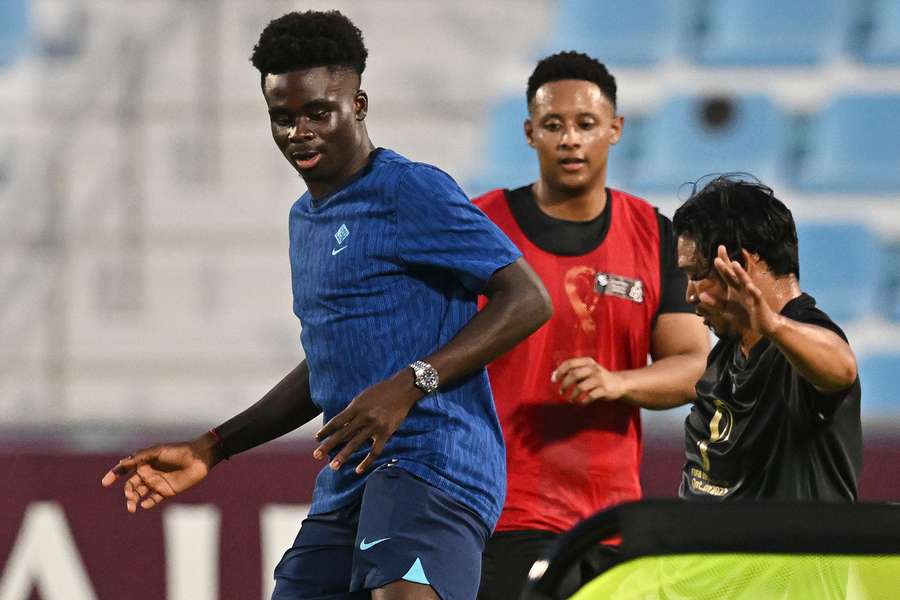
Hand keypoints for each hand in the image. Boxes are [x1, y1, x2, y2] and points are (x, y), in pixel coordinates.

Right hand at [100, 435, 216, 512]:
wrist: (199, 458)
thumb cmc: (178, 451)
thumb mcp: (158, 451)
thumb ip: (140, 457)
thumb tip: (122, 463)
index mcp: (143, 462)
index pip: (124, 469)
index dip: (113, 475)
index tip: (105, 483)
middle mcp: (148, 473)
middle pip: (130, 485)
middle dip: (126, 492)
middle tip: (129, 496)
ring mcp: (156, 483)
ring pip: (139, 494)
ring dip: (133, 500)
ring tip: (132, 506)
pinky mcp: (166, 491)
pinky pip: (152, 500)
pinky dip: (147, 504)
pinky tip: (145, 505)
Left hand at [313, 371, 421, 474]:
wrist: (403, 388)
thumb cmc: (382, 391)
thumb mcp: (363, 397)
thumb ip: (353, 410)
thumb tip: (341, 425)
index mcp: (356, 407)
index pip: (337, 421)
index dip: (326, 430)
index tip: (316, 439)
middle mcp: (364, 417)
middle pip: (342, 434)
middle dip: (328, 445)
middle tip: (316, 456)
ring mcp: (375, 426)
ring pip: (356, 444)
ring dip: (343, 455)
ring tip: (333, 466)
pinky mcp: (386, 432)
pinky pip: (374, 450)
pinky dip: (366, 461)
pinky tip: (358, 470)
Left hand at [552, 357, 626, 403]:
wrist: (619, 383)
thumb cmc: (596, 377)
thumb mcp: (586, 370)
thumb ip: (571, 371)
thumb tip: (553, 376)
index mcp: (587, 362)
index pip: (570, 363)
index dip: (559, 371)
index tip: (553, 380)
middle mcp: (593, 368)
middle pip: (574, 375)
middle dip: (565, 384)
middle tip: (561, 392)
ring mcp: (600, 379)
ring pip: (581, 387)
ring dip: (573, 395)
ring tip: (571, 400)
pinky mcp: (605, 390)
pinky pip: (590, 396)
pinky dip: (583, 401)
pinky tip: (581, 403)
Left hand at [712, 245, 781, 336]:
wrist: (763, 326)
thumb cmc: (746, 315)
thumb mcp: (727, 310)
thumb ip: (714, 303)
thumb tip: (700, 295)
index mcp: (735, 288)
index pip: (727, 274)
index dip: (722, 264)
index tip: (716, 252)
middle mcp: (743, 288)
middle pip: (734, 275)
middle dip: (727, 265)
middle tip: (719, 253)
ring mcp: (751, 294)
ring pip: (745, 282)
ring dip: (740, 273)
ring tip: (735, 264)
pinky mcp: (759, 303)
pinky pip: (756, 296)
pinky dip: (753, 291)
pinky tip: (749, 286)